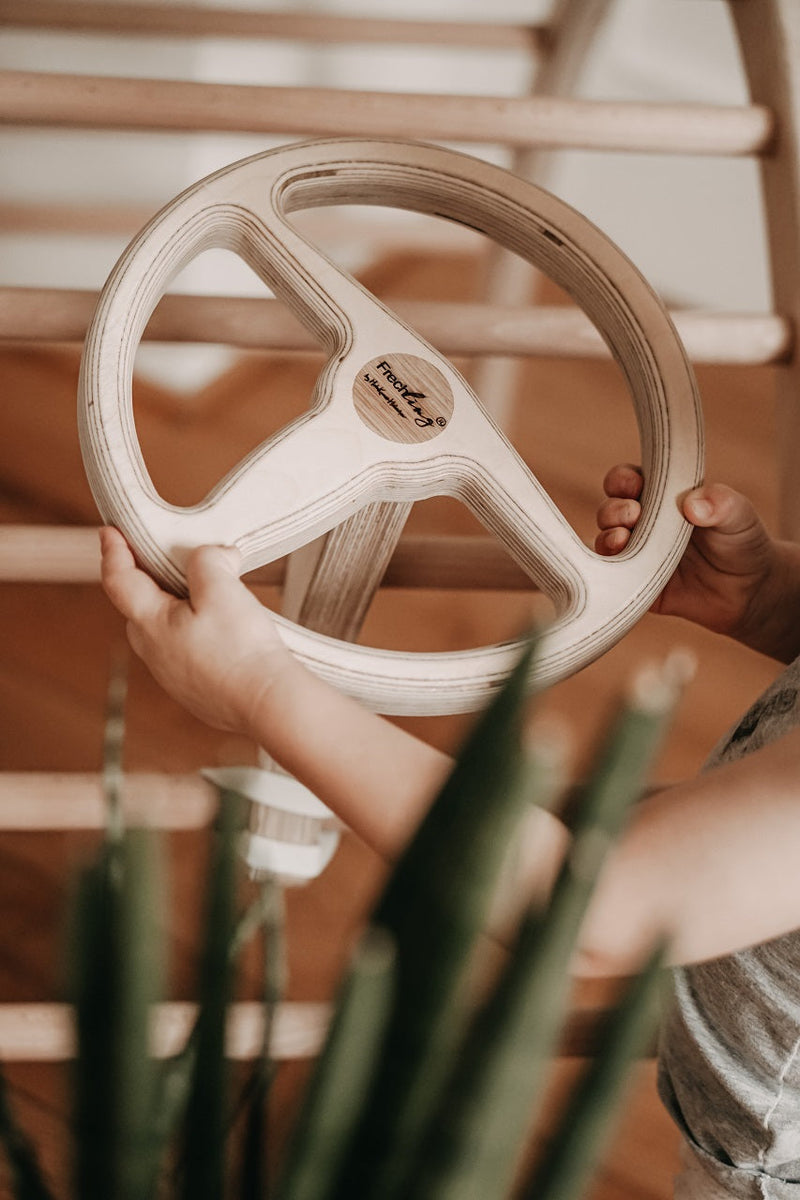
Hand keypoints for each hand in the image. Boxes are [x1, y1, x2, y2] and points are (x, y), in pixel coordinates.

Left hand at [99, 528, 293, 735]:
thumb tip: (210, 557)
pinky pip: (186, 652)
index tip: (109, 532)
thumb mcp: (221, 589)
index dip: (113, 552)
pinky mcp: (195, 690)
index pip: (118, 581)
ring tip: (207, 594)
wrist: (266, 701)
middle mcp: (154, 653)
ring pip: (165, 630)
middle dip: (148, 579)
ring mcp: (173, 676)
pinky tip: (224, 631)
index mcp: (151, 624)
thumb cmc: (241, 648)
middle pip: (140, 606)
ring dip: (177, 608)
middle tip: (168, 558)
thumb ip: (205, 561)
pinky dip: (197, 633)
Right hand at [594, 464, 799, 660]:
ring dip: (607, 537)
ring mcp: (637, 555)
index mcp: (661, 498)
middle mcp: (643, 524)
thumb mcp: (739, 516)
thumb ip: (721, 502)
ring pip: (605, 541)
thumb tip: (692, 505)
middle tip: (633, 514)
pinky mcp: (637, 586)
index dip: (623, 480)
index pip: (628, 481)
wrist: (749, 592)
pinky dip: (609, 572)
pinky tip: (619, 568)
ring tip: (622, 539)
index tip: (634, 484)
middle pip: (610, 509)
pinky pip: (613, 579)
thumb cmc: (742, 543)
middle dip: (614, 509)